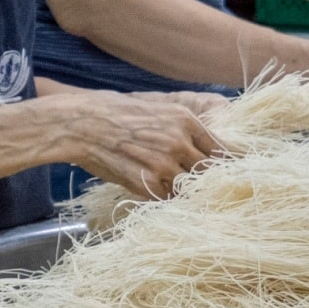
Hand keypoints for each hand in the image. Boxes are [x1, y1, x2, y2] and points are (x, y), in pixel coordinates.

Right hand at [56, 90, 224, 200]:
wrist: (81, 124)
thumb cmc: (116, 113)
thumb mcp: (156, 109)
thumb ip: (183, 127)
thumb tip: (205, 146)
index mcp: (186, 120)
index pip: (222, 150)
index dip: (226, 165)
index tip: (227, 174)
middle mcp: (180, 142)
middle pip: (209, 172)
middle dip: (207, 181)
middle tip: (204, 188)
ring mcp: (163, 164)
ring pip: (189, 188)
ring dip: (184, 191)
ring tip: (176, 189)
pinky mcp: (146, 183)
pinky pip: (167, 198)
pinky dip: (164, 198)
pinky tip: (154, 190)